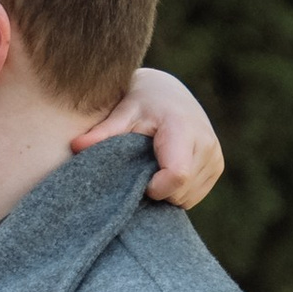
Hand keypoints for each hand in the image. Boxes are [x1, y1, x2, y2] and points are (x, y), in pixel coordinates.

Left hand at [73, 64, 223, 208]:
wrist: (168, 93)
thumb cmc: (141, 102)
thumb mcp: (122, 113)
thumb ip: (103, 133)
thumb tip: (75, 146)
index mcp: (182, 130)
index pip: (177, 175)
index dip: (155, 188)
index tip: (139, 181)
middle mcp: (205, 143)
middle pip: (180, 192)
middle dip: (157, 191)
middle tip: (139, 170)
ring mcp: (214, 156)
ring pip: (188, 198)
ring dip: (166, 193)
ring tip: (152, 167)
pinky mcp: (217, 165)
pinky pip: (194, 196)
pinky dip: (177, 191)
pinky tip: (164, 171)